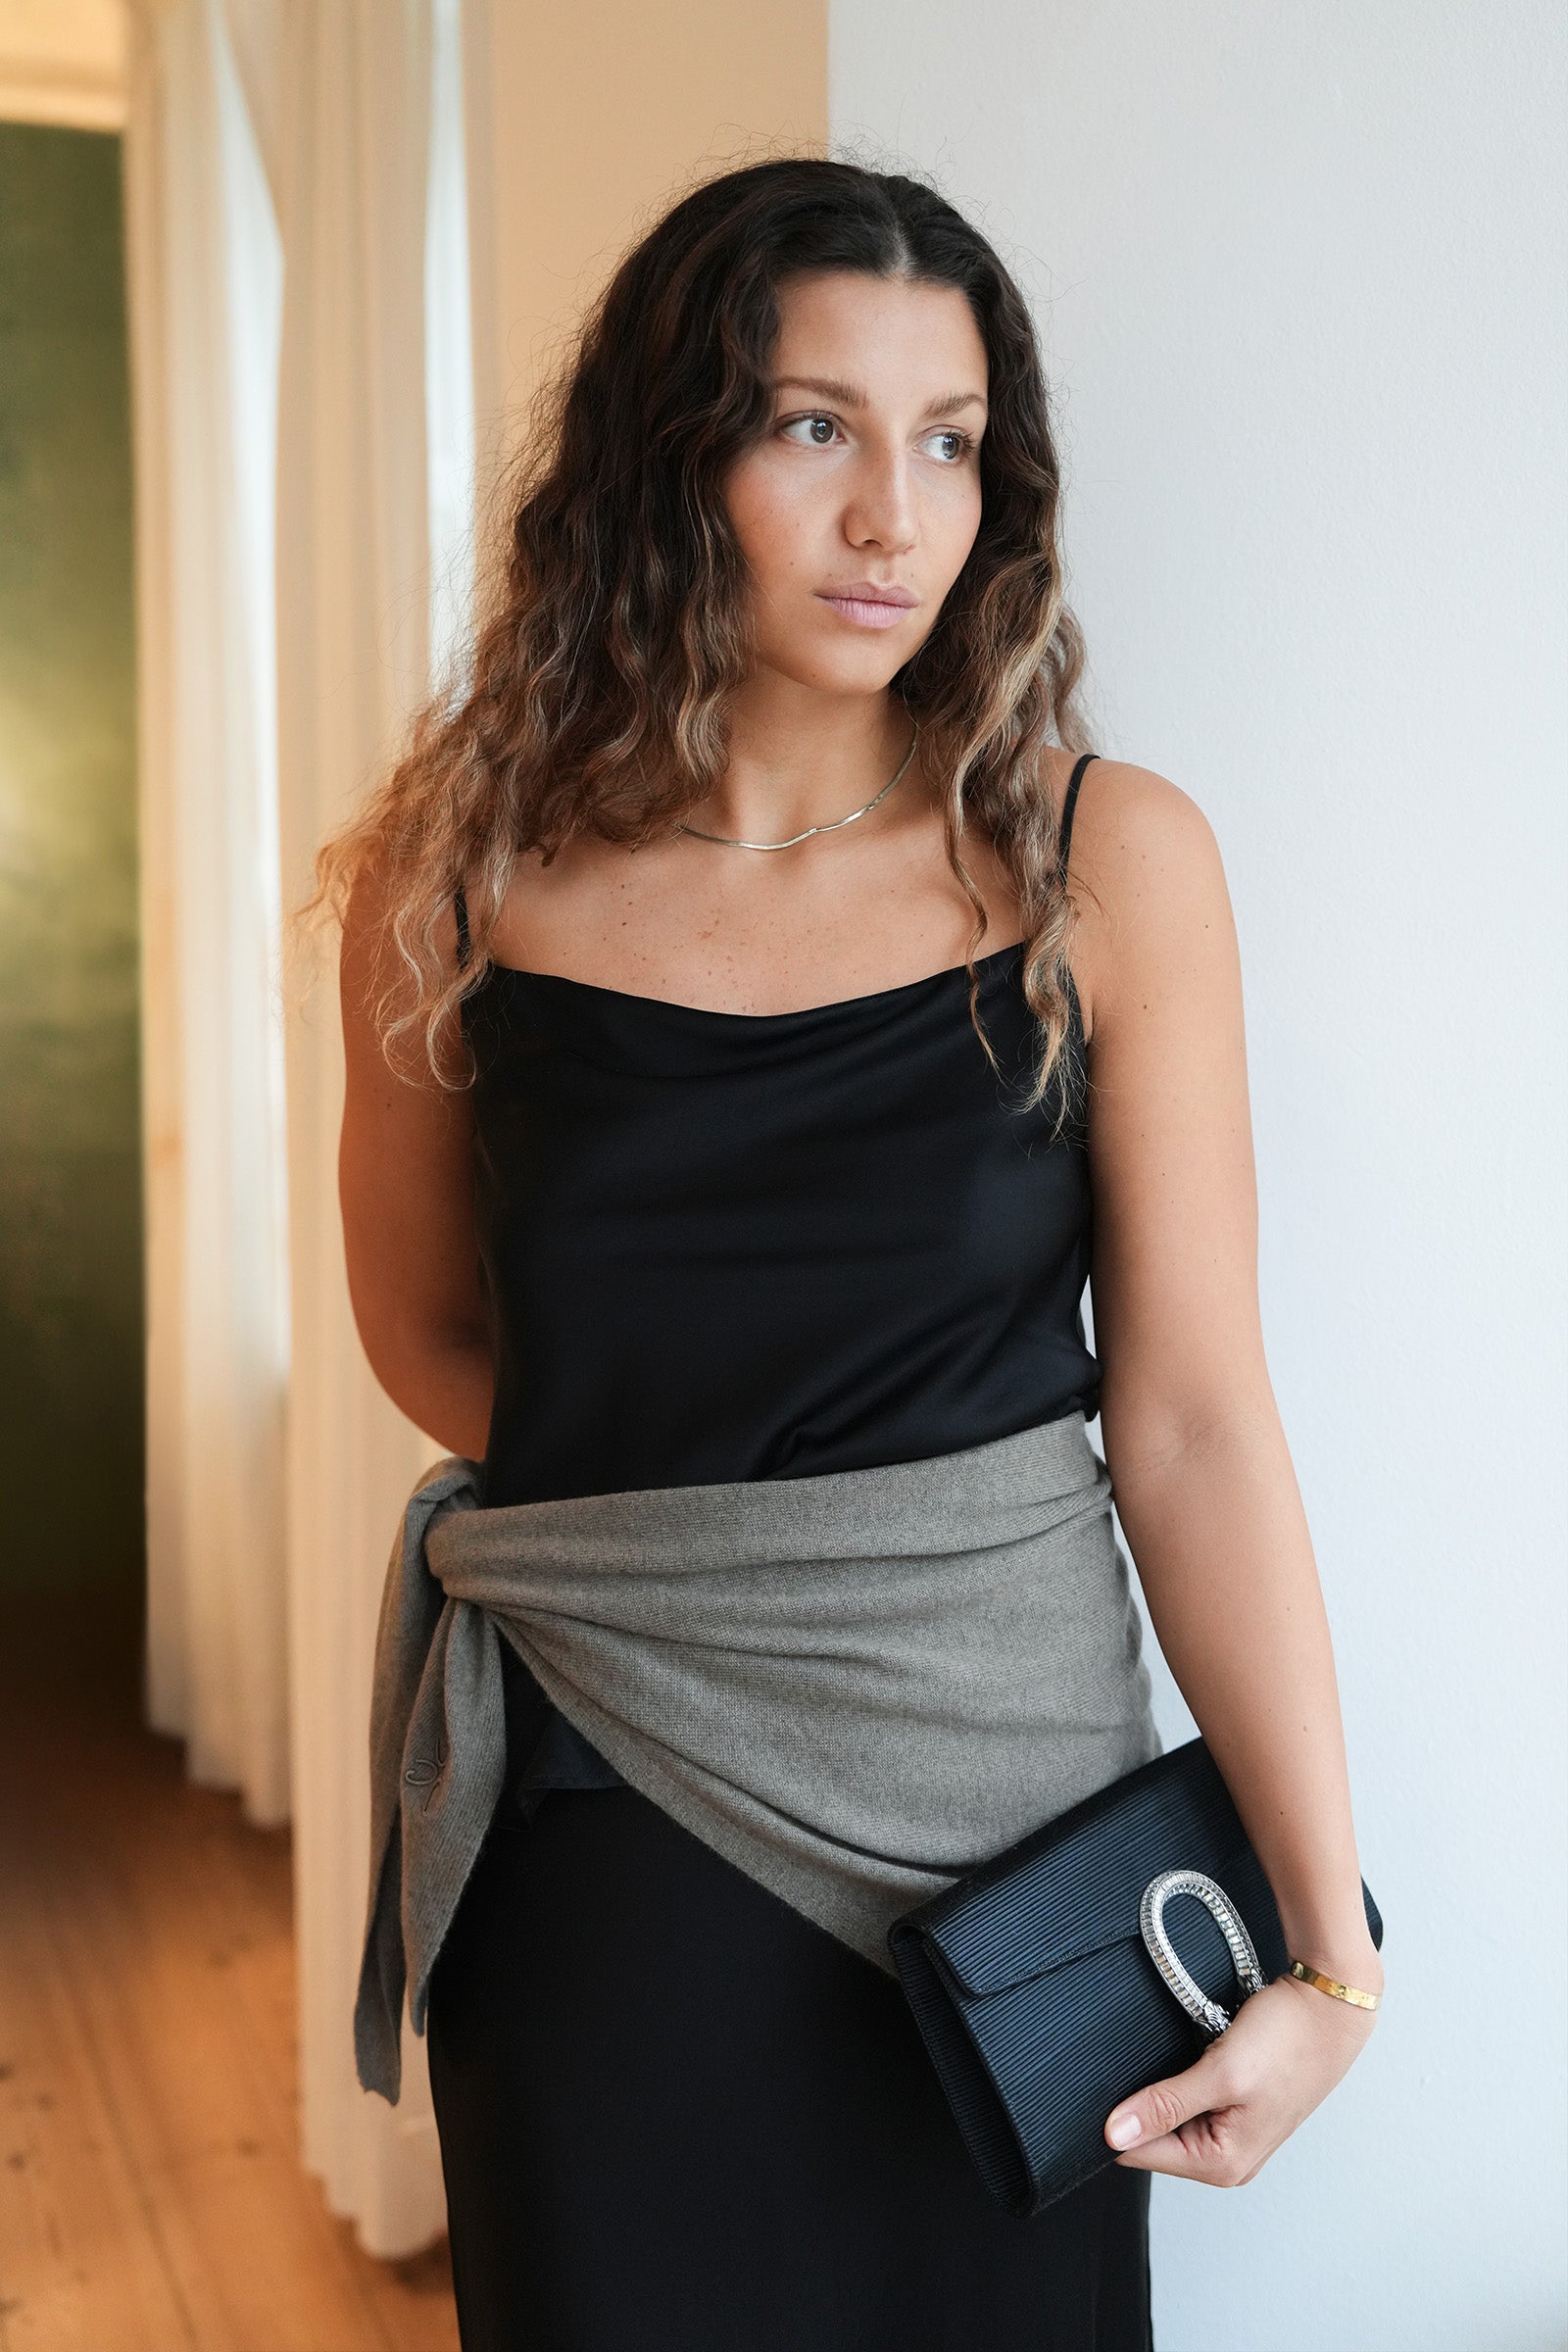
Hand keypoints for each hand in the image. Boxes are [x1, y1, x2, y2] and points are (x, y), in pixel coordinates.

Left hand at [1102, 1968, 1379, 2185]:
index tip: (1112, 2082)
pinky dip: (1183, 2081)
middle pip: (1153, 2139)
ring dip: (1164, 2090)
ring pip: (1170, 2119)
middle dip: (1143, 2102)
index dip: (1118, 2119)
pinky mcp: (1237, 2111)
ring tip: (1180, 2055)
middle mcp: (1228, 2161)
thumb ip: (1166, 2105)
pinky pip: (1191, 2104)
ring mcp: (1234, 2137)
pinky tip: (1191, 2058)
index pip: (1139, 2153)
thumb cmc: (1287, 2039)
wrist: (1329, 2007)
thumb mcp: (1221, 2073)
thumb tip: (1112, 2135)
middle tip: (1155, 2060)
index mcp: (1221, 2164)